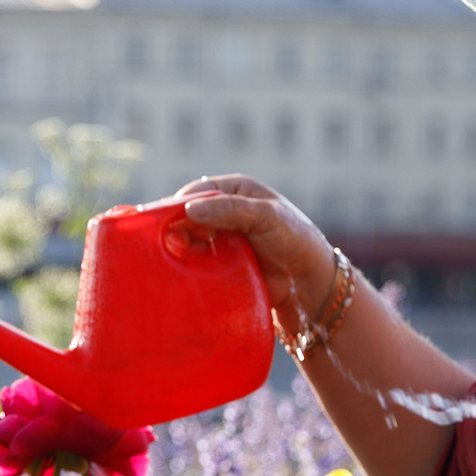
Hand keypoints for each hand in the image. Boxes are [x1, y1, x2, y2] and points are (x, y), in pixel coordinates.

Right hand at [170, 175, 334, 321]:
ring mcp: (219, 242)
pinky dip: (187, 268)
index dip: (179, 205)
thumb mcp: (266, 216)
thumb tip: (190, 210)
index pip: (196, 192)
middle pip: (187, 218)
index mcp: (234, 192)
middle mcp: (223, 214)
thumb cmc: (295, 238)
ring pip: (188, 242)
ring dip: (180, 251)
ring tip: (174, 262)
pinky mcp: (218, 267)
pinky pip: (195, 265)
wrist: (310, 283)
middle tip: (171, 245)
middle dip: (177, 230)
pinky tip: (181, 275)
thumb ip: (231, 209)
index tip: (166, 222)